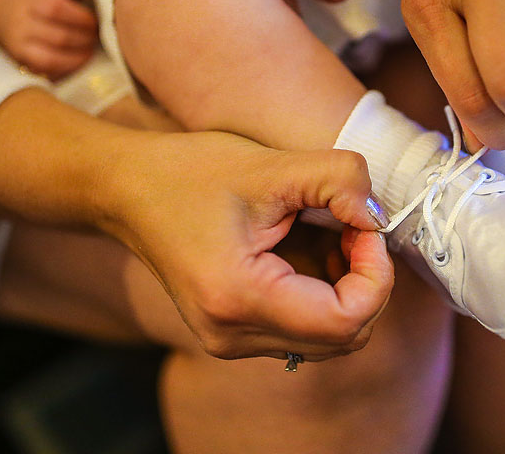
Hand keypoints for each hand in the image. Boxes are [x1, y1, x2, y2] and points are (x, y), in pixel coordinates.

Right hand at [0, 0, 98, 78]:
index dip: (81, 18)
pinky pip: (46, 67)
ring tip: (90, 47)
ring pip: (53, 56)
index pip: (56, 8)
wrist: (5, 15)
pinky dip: (68, 66)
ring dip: (79, 55)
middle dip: (84, 39)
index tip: (94, 21)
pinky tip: (80, 58)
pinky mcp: (21, 58)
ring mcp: (19, 43)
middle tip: (96, 36)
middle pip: (59, 36)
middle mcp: (20, 21)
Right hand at [99, 131, 393, 360]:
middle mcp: (232, 335)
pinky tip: (309, 250)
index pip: (346, 321)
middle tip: (351, 227)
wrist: (126, 191)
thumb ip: (340, 181)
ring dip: (347, 289)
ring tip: (328, 235)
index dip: (375, 275)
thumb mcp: (272, 165)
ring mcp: (230, 341)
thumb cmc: (188, 173)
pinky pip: (303, 331)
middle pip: (344, 338)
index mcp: (239, 297)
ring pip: (328, 339)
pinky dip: (324, 295)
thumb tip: (378, 216)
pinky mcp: (232, 333)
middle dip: (366, 281)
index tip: (364, 227)